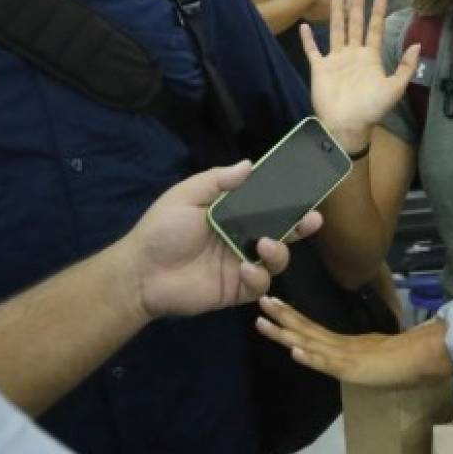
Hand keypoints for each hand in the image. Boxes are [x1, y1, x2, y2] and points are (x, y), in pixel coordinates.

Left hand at [119, 162, 321, 319]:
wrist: (141, 273)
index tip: (307, 190)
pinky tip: (246, 268)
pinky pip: (260, 284)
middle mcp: (242, 237)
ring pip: (276, 258)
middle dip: (300, 225)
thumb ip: (218, 181)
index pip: (266, 204)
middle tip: (311, 219)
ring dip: (279, 251)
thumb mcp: (186, 196)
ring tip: (265, 245)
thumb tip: (249, 163)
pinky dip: (260, 276)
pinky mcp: (237, 289)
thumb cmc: (161, 230)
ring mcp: (241, 264)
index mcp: (232, 214)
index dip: (287, 199)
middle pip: (281, 231)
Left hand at [256, 295, 441, 385]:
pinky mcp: (353, 367)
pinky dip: (310, 358)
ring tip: (263, 321)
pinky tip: (294, 352)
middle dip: (281, 316)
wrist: (425, 356)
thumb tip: (350, 350)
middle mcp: (341, 344)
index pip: (311, 328)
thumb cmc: (405, 356)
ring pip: (310, 342)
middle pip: (305, 329)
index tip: (273, 304)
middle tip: (261, 299)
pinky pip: (329, 363)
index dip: (291, 317)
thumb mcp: (374, 353)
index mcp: (344, 342)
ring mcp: (345, 355)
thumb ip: (359, 351)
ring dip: (285, 332)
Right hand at [305, 0, 420, 150]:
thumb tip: (417, 44)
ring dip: (336, 14)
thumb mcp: (395, 88)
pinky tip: (304, 25)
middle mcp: (353, 55)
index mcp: (371, 58)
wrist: (346, 124)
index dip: (377, 14)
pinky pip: (312, 50)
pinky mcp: (319, 68)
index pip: (375, 30)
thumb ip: (406, 67)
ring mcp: (335, 60)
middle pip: (355, 26)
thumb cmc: (371, 108)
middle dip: (356, 7)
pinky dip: (308, 39)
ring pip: (336, 31)